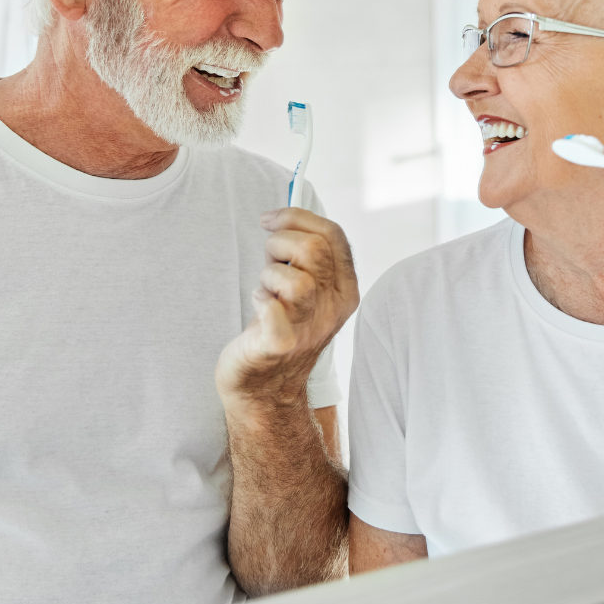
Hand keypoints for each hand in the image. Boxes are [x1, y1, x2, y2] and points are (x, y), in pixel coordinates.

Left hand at [216, 208, 358, 408]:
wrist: (265, 387)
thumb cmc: (280, 326)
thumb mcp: (308, 287)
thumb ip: (308, 255)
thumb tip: (288, 215)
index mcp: (345, 288)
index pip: (334, 235)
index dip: (297, 216)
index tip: (269, 219)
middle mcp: (334, 307)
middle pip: (315, 250)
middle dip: (280, 242)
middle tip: (268, 259)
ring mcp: (310, 327)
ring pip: (297, 278)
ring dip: (270, 273)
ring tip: (265, 287)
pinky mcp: (281, 344)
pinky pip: (274, 310)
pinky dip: (260, 298)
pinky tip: (259, 305)